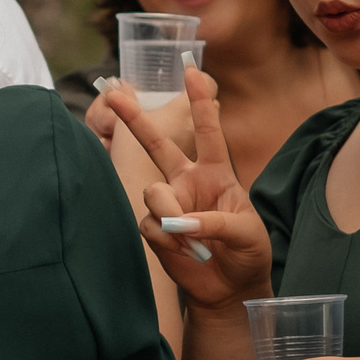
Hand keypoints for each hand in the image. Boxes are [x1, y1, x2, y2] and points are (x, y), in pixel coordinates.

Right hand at [99, 67, 269, 307]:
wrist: (229, 289)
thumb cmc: (246, 253)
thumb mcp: (246, 233)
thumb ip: (214, 222)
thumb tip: (177, 221)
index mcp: (216, 173)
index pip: (209, 131)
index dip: (201, 102)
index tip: (193, 71)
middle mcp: (187, 182)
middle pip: (157, 144)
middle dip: (135, 119)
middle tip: (113, 94)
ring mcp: (168, 203)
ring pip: (153, 192)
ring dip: (171, 214)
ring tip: (192, 239)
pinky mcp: (155, 227)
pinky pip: (149, 223)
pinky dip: (167, 238)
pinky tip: (185, 250)